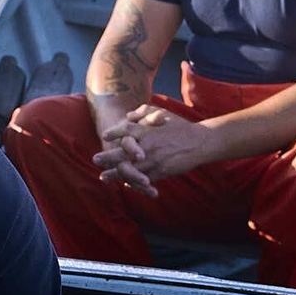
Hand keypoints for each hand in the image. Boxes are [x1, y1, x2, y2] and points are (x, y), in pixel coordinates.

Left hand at [93, 106, 218, 195]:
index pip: (126, 130)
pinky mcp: (161, 172)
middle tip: (95, 159)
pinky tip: (125, 183)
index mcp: (148, 130)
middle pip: (123, 153)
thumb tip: (129, 115)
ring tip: (103, 177)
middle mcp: (148, 146)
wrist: (200, 142)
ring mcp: (154, 160)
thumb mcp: (163, 113)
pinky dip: (133, 182)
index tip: (105, 135)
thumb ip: (144, 112)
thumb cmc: (180, 126)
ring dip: (115, 174)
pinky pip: (144, 179)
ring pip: (130, 169)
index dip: (115, 132)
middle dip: (108, 157)